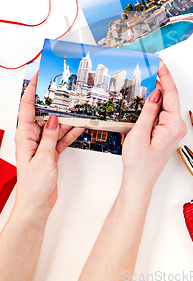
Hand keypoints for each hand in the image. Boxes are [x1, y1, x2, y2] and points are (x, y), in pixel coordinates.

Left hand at [14, 72, 84, 215]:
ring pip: (56, 125)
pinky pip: (62, 137)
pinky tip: (80, 127)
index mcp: (25, 136)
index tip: (38, 76)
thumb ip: (50, 136)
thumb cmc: (34, 185)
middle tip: (65, 90)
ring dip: (67, 119)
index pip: (27, 107)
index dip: (32, 90)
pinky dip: (71, 133)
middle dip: (54, 102)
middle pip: (44, 114)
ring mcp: (42, 144)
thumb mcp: (44, 157)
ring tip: (78, 109)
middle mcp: (32, 137)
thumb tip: (54, 118)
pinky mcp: (51, 151)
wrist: (38, 204)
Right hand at [121, 60, 186, 192]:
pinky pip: (162, 111)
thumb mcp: (139, 134)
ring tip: (147, 76)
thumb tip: (155, 92)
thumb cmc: (139, 164)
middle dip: (161, 79)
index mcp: (172, 126)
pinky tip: (147, 94)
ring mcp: (172, 128)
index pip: (171, 94)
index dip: (165, 76)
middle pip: (170, 96)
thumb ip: (149, 111)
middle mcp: (176, 126)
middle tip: (150, 65)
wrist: (138, 182)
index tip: (159, 63)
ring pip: (165, 103)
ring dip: (157, 90)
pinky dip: (155, 101)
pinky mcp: (167, 131)